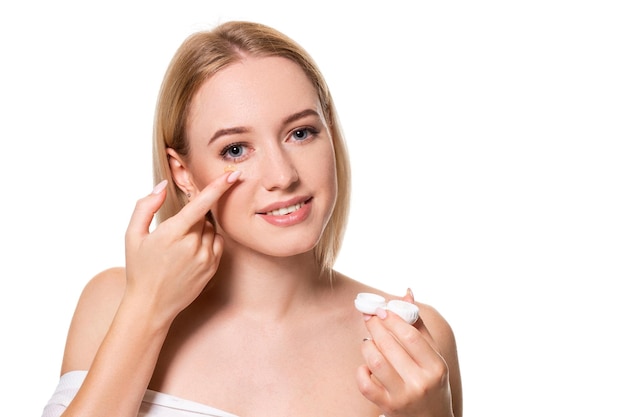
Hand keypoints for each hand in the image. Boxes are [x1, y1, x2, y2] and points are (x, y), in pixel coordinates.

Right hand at [123, 172, 239, 324]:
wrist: (151, 305)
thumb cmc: (140, 268)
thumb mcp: (133, 235)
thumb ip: (146, 206)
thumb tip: (163, 187)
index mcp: (172, 233)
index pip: (201, 204)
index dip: (218, 187)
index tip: (233, 175)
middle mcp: (192, 245)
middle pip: (204, 217)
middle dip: (193, 217)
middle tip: (176, 232)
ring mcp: (205, 258)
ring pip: (210, 230)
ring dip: (200, 230)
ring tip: (180, 248)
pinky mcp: (212, 268)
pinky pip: (217, 244)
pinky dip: (208, 242)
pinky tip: (191, 253)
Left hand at [357, 290, 453, 416]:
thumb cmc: (431, 381)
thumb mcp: (433, 356)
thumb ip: (419, 325)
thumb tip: (407, 293)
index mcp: (435, 367)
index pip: (410, 336)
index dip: (392, 319)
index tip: (381, 309)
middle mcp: (421, 383)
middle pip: (390, 346)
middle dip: (375, 327)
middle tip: (368, 316)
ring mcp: (403, 397)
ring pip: (376, 362)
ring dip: (367, 346)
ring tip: (368, 340)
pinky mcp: (388, 407)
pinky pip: (366, 385)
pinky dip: (361, 371)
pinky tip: (366, 365)